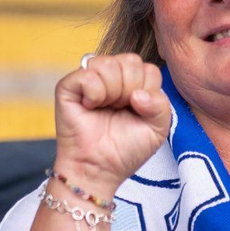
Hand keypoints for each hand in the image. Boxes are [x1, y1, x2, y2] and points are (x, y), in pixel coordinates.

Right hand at [53, 53, 172, 194]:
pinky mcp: (68, 86)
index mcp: (132, 83)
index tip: (137, 111)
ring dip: (112, 92)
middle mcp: (111, 76)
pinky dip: (94, 93)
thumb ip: (161, 105)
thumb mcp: (157, 129)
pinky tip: (90, 107)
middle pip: (131, 61)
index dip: (147, 91)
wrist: (99, 169)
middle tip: (119, 110)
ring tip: (105, 109)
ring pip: (109, 64)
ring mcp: (88, 78)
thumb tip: (137, 94)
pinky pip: (87, 74)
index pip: (148, 68)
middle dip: (131, 90)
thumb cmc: (125, 150)